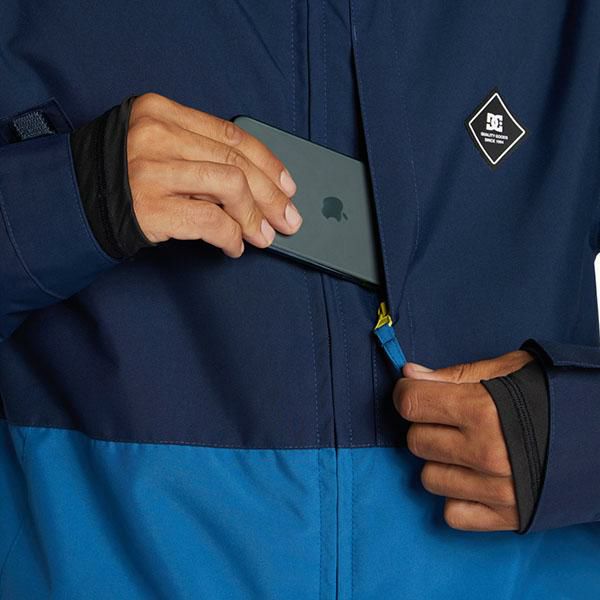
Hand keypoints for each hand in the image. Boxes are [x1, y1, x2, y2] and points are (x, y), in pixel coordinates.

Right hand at [127, 93, 301, 256]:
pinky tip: (233, 247)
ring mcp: (151, 169)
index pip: (231, 134)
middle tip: (288, 219)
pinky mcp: (150, 206)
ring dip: (254, 218)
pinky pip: (209, 220)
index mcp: (162, 112)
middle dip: (271, 196)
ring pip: (229, 186)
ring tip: (262, 237)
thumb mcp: (157, 146)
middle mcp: (157, 134)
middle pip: (236, 162)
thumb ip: (199, 154)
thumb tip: (257, 185)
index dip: (268, 162)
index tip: (287, 184)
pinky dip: (230, 236)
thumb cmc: (121, 177)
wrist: (73, 200)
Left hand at [393, 350, 533, 530]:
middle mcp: (486, 453)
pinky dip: (457, 497)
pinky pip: (453, 514)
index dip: (406, 393)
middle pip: (417, 441)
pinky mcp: (509, 517)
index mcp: (482, 410)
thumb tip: (409, 374)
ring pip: (429, 478)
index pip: (411, 403)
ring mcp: (496, 489)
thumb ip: (453, 374)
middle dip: (427, 425)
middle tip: (449, 419)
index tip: (414, 392)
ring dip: (441, 461)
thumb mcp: (507, 369)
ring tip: (466, 449)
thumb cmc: (556, 395)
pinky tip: (474, 479)